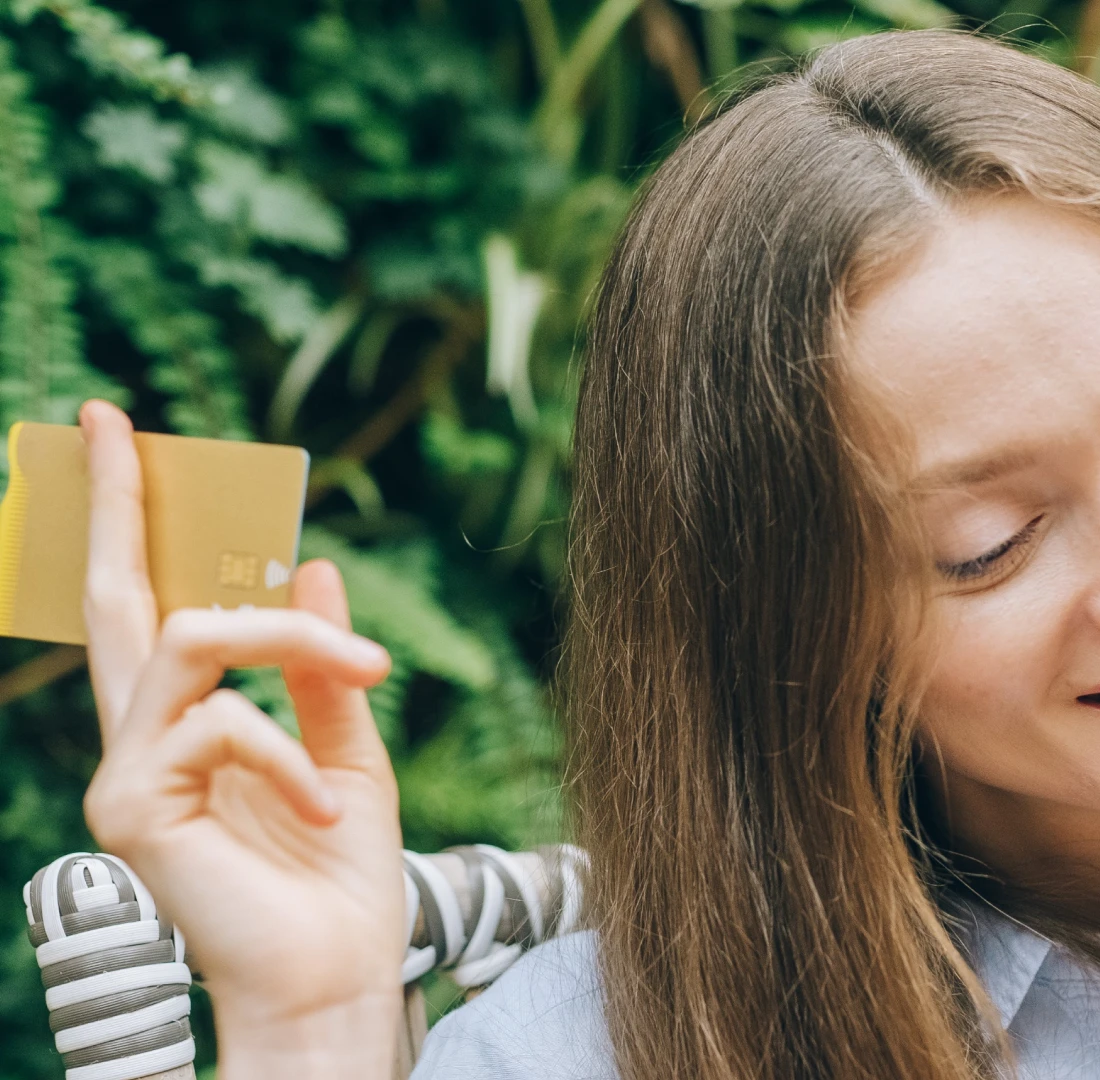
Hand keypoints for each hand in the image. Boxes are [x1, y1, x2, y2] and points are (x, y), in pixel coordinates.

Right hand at [76, 400, 404, 1075]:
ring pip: (197, 638)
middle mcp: (140, 743)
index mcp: (190, 728)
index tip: (120, 435)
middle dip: (116, 506)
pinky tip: (321, 809)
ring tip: (365, 680)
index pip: (147, 610)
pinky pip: (223, 723)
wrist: (337, 978)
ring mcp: (126, 773)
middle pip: (116, 601)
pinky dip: (293, 754)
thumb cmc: (340, 882)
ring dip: (294, 643)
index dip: (129, 525)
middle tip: (111, 421)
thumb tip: (311, 566)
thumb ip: (323, 670)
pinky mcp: (131, 806)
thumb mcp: (350, 753)